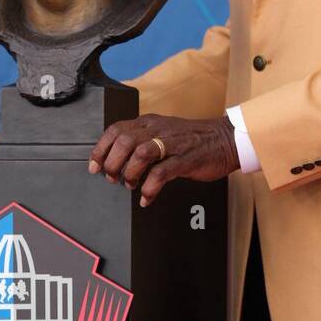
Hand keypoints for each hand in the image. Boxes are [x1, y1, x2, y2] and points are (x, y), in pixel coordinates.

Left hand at [88, 114, 238, 206]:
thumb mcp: (163, 133)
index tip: (94, 166)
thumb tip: (118, 159)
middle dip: (113, 163)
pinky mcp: (185, 160)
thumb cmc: (193, 140)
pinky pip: (162, 173)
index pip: (116, 130)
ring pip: (140, 154)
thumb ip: (142, 142)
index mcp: (150, 123)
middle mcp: (158, 130)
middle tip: (113, 178)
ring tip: (130, 185)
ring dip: (130, 173)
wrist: (226, 139)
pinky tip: (147, 197)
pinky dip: (150, 188)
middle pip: (124, 141)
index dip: (101, 148)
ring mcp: (172, 144)